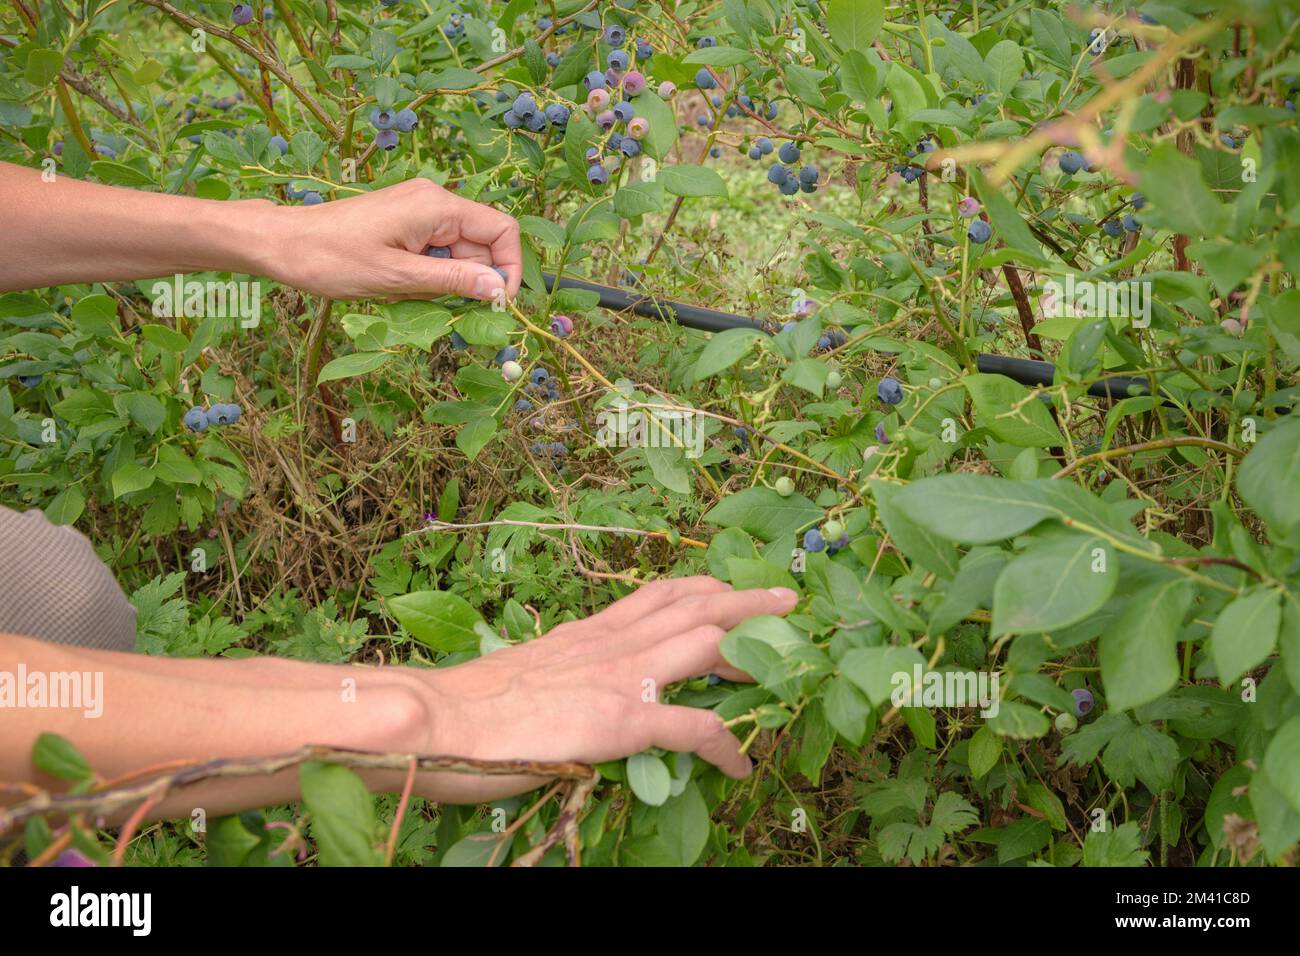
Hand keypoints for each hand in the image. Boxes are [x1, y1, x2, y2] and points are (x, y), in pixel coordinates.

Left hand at [264, 177, 521, 302]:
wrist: (282, 244)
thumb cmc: (333, 259)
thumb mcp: (398, 277)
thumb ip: (452, 279)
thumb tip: (498, 288)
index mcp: (436, 206)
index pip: (501, 229)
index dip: (509, 267)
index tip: (497, 302)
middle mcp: (433, 201)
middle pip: (482, 243)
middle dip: (473, 278)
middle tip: (448, 309)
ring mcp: (418, 211)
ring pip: (459, 250)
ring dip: (449, 280)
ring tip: (414, 295)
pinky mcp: (405, 223)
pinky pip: (436, 250)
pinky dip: (431, 274)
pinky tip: (405, 287)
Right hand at [414, 577, 799, 802]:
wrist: (438, 717)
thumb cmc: (468, 703)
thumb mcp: (527, 672)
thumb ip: (563, 672)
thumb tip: (577, 690)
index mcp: (589, 633)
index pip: (658, 595)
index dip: (703, 589)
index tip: (731, 589)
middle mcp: (612, 643)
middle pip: (695, 605)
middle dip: (748, 601)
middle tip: (788, 600)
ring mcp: (620, 678)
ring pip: (707, 643)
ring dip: (754, 650)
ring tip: (789, 663)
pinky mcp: (621, 720)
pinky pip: (694, 728)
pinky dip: (726, 743)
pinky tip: (742, 765)